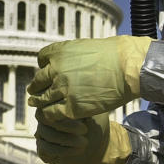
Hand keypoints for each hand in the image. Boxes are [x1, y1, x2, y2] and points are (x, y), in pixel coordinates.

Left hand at [27, 36, 152, 120]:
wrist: (128, 68)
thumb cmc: (113, 55)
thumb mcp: (85, 47)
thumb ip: (70, 57)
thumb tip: (65, 62)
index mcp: (58, 52)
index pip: (41, 60)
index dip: (44, 67)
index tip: (48, 72)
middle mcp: (55, 70)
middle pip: (37, 81)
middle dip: (37, 87)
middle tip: (35, 92)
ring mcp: (62, 89)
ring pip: (41, 99)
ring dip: (40, 102)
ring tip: (38, 105)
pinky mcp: (71, 107)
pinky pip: (52, 114)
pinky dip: (51, 115)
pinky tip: (53, 116)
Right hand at [35, 111, 131, 163]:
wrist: (97, 145)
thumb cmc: (94, 123)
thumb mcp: (92, 112)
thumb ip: (83, 104)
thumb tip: (80, 97)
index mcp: (52, 103)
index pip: (47, 102)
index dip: (62, 109)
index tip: (81, 116)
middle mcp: (44, 117)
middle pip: (44, 118)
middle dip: (64, 125)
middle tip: (84, 130)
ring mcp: (41, 133)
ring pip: (45, 134)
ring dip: (66, 139)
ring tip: (85, 142)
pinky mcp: (43, 149)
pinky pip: (46, 149)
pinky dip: (62, 150)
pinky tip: (78, 150)